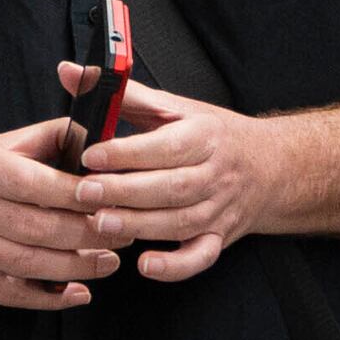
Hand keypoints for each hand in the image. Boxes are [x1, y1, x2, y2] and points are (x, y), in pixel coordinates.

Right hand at [0, 121, 114, 310]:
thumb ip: (44, 140)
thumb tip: (95, 133)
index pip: (37, 185)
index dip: (77, 194)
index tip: (111, 196)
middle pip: (40, 229)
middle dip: (90, 234)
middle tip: (125, 232)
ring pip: (31, 265)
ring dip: (76, 267)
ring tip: (109, 263)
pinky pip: (12, 294)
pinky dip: (48, 299)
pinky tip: (77, 294)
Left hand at [69, 73, 272, 281]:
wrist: (269, 166)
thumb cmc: (210, 135)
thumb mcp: (173, 108)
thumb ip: (121, 94)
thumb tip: (70, 72)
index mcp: (204, 136)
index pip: (166, 146)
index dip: (128, 153)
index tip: (91, 155)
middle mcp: (214, 173)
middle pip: (170, 187)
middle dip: (124, 192)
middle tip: (84, 193)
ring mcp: (218, 209)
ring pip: (179, 222)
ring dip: (139, 226)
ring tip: (100, 225)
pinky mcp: (218, 238)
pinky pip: (200, 257)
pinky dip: (176, 267)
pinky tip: (146, 265)